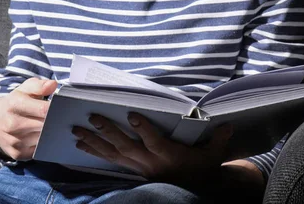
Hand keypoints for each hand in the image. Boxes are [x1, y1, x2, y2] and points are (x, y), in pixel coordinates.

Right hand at [0, 77, 57, 160]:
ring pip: (44, 139)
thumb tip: (53, 84)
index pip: (43, 109)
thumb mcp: (24, 89)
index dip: (56, 109)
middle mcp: (13, 124)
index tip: (63, 108)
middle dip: (55, 121)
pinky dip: (45, 144)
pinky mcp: (18, 153)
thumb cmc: (14, 104)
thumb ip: (39, 85)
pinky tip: (45, 137)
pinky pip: (40, 150)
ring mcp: (15, 141)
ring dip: (52, 134)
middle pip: (45, 125)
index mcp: (15, 105)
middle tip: (61, 117)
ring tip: (53, 126)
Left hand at [71, 112, 232, 184]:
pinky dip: (94, 152)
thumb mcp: (214, 155)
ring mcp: (139, 167)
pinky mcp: (132, 169)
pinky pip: (110, 161)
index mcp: (170, 156)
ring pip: (113, 154)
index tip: (131, 114)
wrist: (194, 189)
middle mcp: (151, 162)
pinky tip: (80, 145)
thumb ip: (218, 140)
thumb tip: (226, 125)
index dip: (143, 129)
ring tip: (76, 131)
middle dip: (108, 132)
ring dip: (94, 142)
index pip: (154, 141)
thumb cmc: (202, 167)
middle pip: (126, 146)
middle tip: (93, 117)